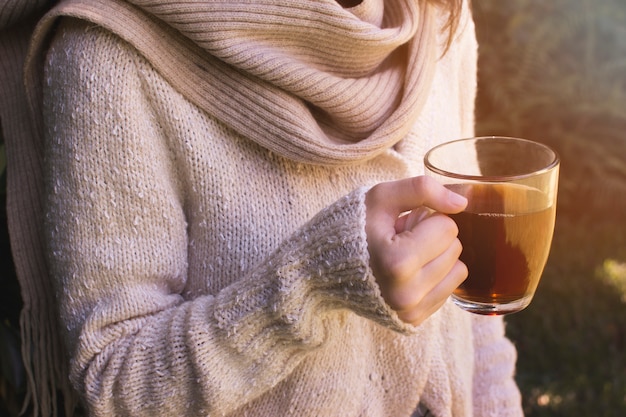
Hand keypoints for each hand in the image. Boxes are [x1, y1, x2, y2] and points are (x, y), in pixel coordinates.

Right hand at [365, 176, 467, 325]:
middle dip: (432, 237)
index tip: (400, 225)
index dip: (425, 218)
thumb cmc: (351, 228)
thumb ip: (422, 190)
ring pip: (459, 270)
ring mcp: (410, 311)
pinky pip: (449, 289)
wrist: (320, 269)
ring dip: (436, 257)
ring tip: (403, 255)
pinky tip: (406, 273)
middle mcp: (406, 294)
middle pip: (455, 248)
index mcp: (397, 262)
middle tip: (399, 240)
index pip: (448, 227)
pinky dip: (433, 276)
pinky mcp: (413, 320)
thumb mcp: (380, 197)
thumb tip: (462, 202)